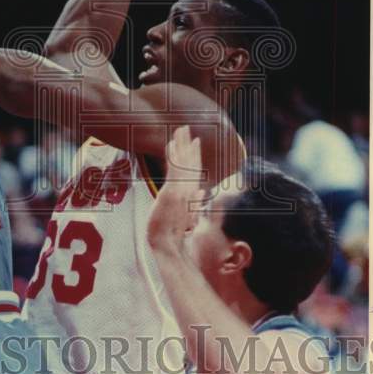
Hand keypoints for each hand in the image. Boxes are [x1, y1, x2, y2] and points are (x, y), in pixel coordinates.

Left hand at [147, 126, 204, 252]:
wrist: (169, 244)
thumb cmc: (174, 233)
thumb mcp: (186, 215)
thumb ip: (196, 201)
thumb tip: (203, 191)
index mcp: (190, 194)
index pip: (193, 170)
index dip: (194, 154)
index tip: (193, 141)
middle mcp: (188, 189)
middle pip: (190, 162)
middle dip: (188, 144)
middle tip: (185, 128)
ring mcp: (181, 189)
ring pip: (183, 162)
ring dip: (181, 144)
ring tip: (180, 129)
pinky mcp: (172, 191)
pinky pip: (174, 169)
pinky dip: (173, 155)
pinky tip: (171, 144)